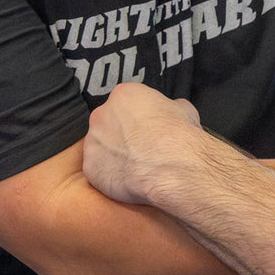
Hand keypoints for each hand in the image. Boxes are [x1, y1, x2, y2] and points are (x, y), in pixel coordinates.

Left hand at [83, 82, 203, 205]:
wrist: (173, 168)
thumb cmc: (180, 138)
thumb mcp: (184, 110)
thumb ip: (169, 107)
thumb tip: (171, 111)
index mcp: (124, 95)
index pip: (125, 103)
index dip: (138, 118)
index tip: (147, 129)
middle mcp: (102, 114)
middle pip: (108, 123)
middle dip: (122, 135)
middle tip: (141, 148)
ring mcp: (93, 141)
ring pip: (101, 147)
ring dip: (115, 155)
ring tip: (136, 166)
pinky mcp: (90, 167)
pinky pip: (98, 170)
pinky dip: (111, 176)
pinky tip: (129, 180)